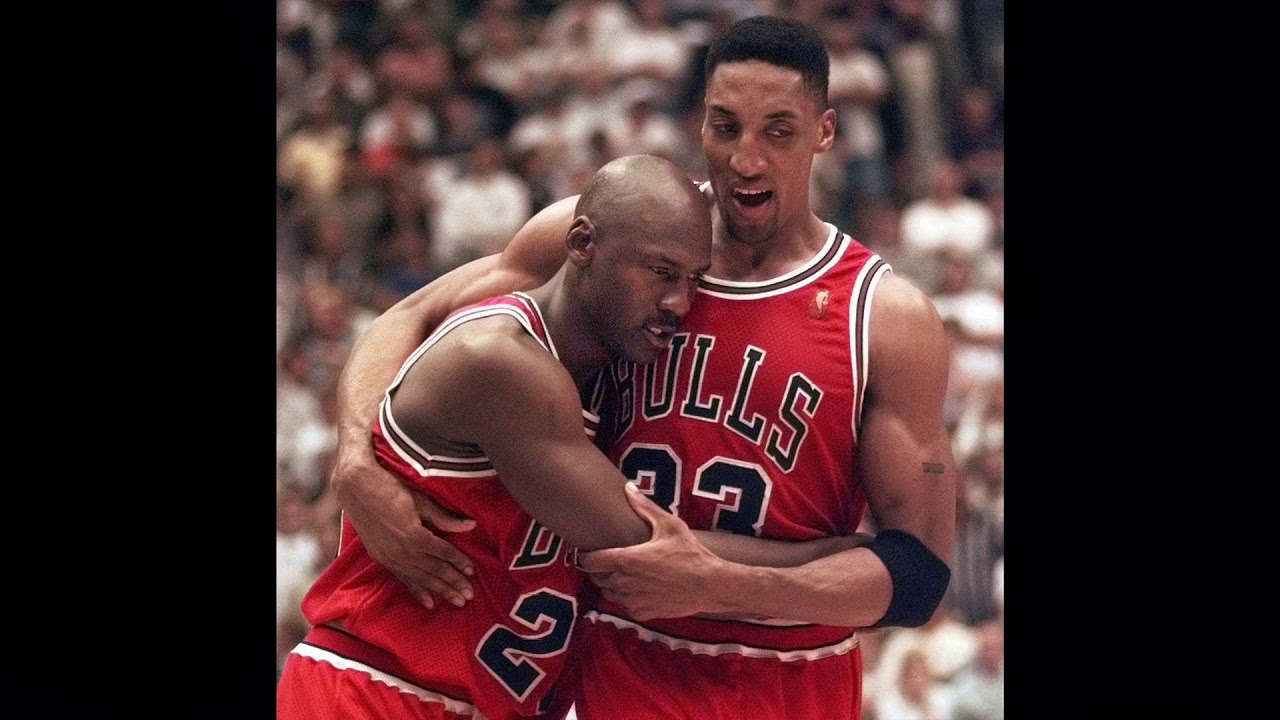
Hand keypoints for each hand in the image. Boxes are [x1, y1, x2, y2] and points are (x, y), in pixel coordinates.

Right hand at [331, 451, 476, 608]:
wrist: (355, 487)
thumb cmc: (390, 488)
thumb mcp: (421, 500)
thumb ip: (444, 518)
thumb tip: (471, 526)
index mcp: (414, 535)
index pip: (443, 553)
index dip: (459, 562)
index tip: (472, 571)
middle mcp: (402, 551)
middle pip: (434, 571)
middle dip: (454, 583)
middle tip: (469, 595)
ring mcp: (390, 557)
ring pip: (421, 579)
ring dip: (440, 591)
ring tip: (457, 602)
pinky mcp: (381, 559)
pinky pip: (403, 580)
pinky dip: (417, 592)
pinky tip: (429, 603)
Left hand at [578, 483, 722, 619]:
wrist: (709, 586)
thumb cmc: (689, 553)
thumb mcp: (668, 525)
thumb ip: (644, 507)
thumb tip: (628, 488)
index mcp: (626, 560)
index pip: (589, 561)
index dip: (586, 555)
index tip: (589, 549)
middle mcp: (623, 583)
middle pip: (596, 577)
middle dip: (599, 569)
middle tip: (609, 559)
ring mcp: (631, 601)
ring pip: (608, 593)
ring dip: (611, 583)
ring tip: (623, 573)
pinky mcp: (641, 613)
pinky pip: (623, 605)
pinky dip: (625, 598)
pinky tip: (638, 588)